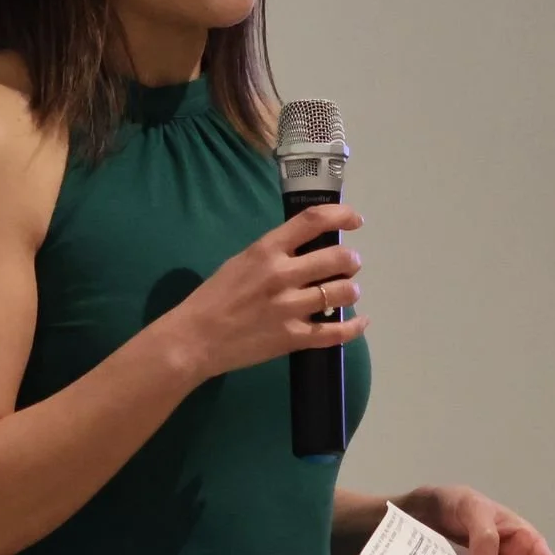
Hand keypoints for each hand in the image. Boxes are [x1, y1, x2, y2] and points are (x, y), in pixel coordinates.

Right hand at [153, 202, 366, 382]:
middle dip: (351, 260)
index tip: (354, 221)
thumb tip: (309, 248)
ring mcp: (290, 308)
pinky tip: (360, 321)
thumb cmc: (214, 297)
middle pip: (338, 258)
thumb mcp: (241, 261)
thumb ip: (274, 253)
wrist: (195, 338)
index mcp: (266, 250)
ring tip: (345, 292)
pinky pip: (337, 332)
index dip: (341, 215)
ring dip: (351, 290)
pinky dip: (355, 326)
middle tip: (348, 265)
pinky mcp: (294, 337)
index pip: (313, 221)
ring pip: (344, 292)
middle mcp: (283, 275)